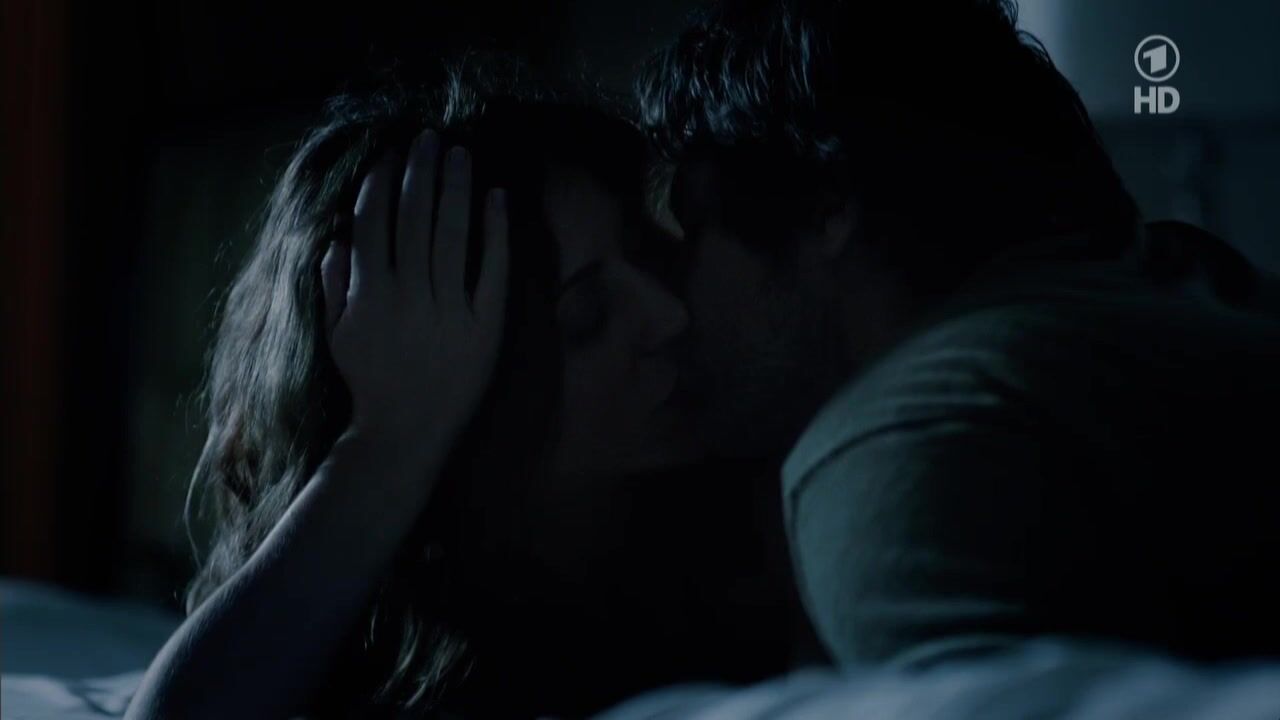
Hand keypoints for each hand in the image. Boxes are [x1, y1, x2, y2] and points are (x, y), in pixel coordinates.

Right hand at [320, 131, 507, 455]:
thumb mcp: (338, 335)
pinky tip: (497, 198)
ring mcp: (449, 307)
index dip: (382, 183)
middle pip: (415, 218)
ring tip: (460, 153)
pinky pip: (492, 269)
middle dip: (421, 172)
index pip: (374, 223)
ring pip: (452, 233)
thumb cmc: (370, 382)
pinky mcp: (486, 324)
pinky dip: (495, 231)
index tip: (390, 154)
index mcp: (370, 293)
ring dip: (455, 189)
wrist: (407, 432)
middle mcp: (409, 293)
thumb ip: (334, 285)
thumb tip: (337, 236)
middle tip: (430, 136)